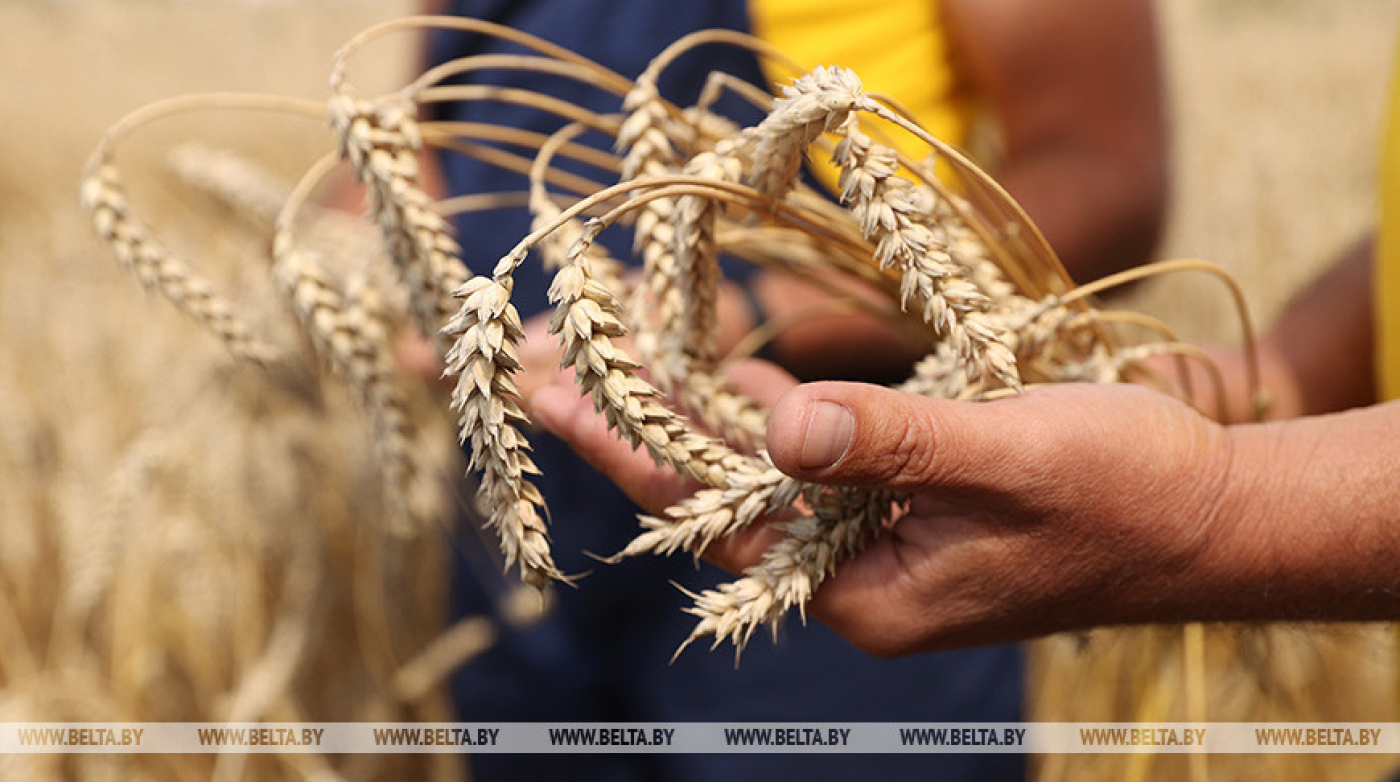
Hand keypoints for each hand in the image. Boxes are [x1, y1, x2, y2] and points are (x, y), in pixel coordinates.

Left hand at [533, 376, 1247, 654]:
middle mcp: (858, 577)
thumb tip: (777, 428)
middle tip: (554, 367)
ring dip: (700, 414)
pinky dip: (775, 415)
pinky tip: (729, 372)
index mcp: (866, 593)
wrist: (1213, 518)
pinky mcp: (910, 504)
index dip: (634, 453)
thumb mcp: (1006, 459)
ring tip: (622, 356)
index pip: (718, 520)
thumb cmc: (1126, 493)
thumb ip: (889, 444)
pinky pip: (821, 459)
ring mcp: (882, 541)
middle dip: (642, 429)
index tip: (560, 396)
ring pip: (766, 474)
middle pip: (722, 499)